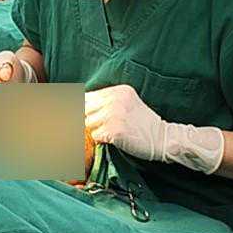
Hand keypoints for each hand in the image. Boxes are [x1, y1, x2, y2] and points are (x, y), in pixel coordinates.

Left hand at [84, 85, 223, 173]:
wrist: (163, 138)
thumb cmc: (142, 124)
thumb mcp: (126, 105)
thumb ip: (105, 104)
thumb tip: (77, 108)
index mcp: (117, 91)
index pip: (85, 96)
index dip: (74, 107)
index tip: (69, 116)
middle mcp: (115, 99)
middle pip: (82, 110)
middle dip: (80, 121)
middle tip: (79, 130)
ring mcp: (114, 114)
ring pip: (86, 124)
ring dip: (90, 132)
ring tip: (98, 136)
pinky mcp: (115, 130)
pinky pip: (94, 136)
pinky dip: (98, 141)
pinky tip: (107, 141)